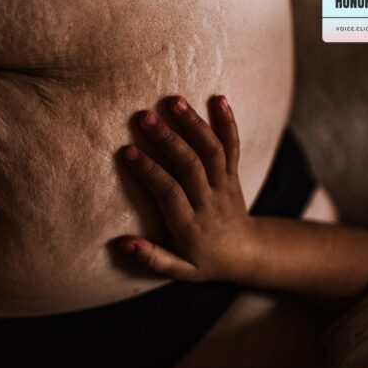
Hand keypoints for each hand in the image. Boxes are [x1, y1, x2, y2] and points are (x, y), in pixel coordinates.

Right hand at [116, 95, 255, 280]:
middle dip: (168, 139)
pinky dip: (228, 122)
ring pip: (213, 151)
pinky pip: (233, 146)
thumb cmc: (204, 261)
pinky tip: (219, 97)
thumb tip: (121, 243)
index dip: (149, 171)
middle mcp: (209, 201)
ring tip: (174, 101)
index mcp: (190, 225)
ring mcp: (224, 185)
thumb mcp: (178, 270)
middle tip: (144, 116)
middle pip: (191, 166)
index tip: (127, 151)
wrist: (246, 254)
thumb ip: (151, 258)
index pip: (169, 193)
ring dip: (194, 124)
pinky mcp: (233, 174)